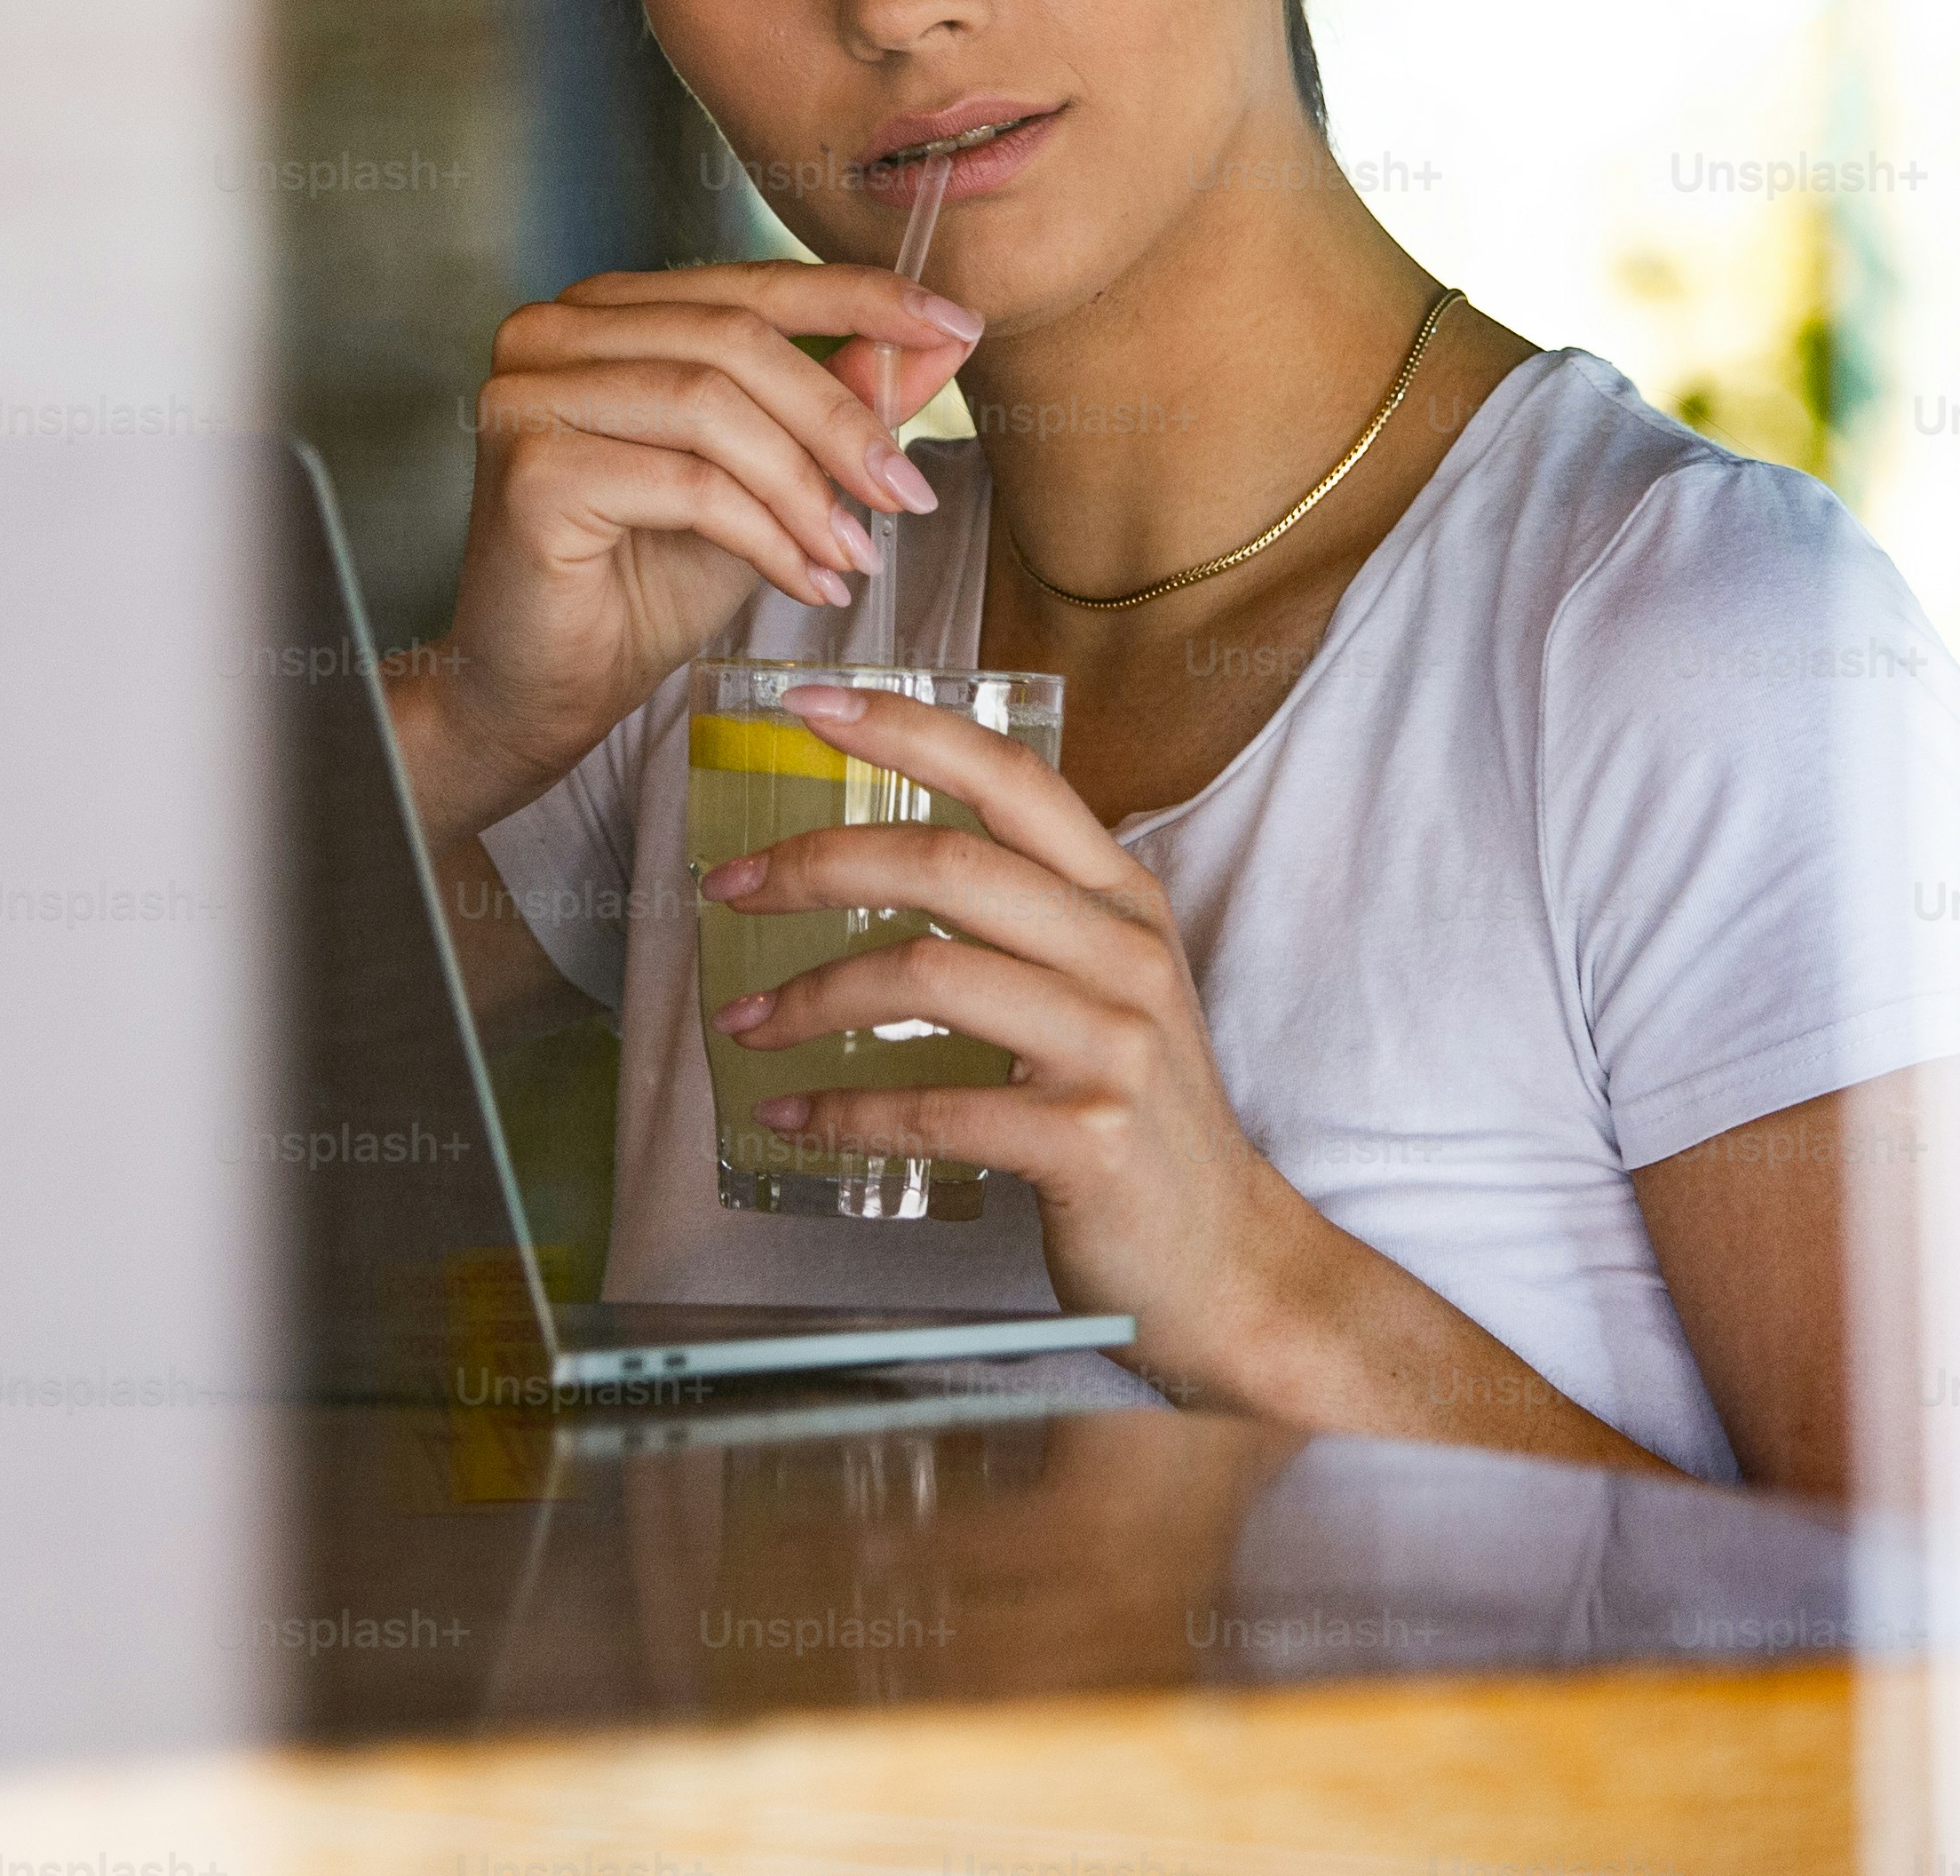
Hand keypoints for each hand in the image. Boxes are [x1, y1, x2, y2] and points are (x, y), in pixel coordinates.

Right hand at [408, 265, 980, 822]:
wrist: (539, 693)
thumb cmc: (639, 584)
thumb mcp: (765, 482)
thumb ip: (836, 404)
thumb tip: (939, 344)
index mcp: (606, 311)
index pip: (750, 284)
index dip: (861, 298)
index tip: (955, 325)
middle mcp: (552, 332)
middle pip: (734, 340)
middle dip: (841, 417)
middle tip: (906, 491)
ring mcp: (528, 393)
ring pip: (712, 406)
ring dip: (807, 488)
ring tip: (855, 555)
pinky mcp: (532, 469)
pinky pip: (688, 485)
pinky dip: (766, 536)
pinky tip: (805, 583)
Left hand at [712, 680, 1337, 1412]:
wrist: (1227, 1258)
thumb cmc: (1141, 1118)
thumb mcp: (1108, 987)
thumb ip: (1028, 916)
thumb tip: (888, 856)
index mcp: (1121, 898)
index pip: (1008, 776)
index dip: (905, 727)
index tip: (805, 702)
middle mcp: (1122, 952)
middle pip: (948, 861)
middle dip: (818, 863)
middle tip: (731, 886)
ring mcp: (1111, 1044)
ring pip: (927, 976)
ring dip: (809, 997)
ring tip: (745, 1021)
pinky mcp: (1085, 1138)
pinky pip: (931, 1107)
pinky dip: (841, 1112)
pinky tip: (790, 1117)